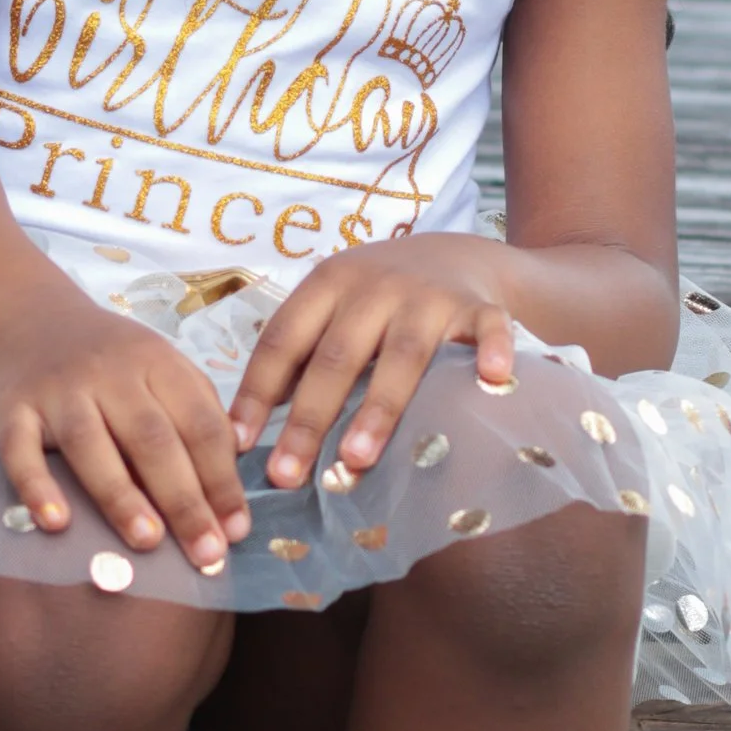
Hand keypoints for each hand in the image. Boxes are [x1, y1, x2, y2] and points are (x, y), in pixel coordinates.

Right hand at [0, 286, 252, 574]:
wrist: (28, 320)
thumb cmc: (110, 359)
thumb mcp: (161, 366)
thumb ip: (197, 411)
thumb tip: (233, 472)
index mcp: (157, 363)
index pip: (199, 424)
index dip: (221, 479)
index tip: (236, 530)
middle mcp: (110, 373)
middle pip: (152, 439)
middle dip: (184, 500)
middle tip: (206, 552)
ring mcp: (58, 391)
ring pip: (91, 444)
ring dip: (121, 496)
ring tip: (149, 541)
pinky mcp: (10, 410)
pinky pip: (21, 451)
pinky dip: (37, 487)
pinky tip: (56, 523)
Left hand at [231, 237, 516, 488]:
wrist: (459, 255)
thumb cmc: (381, 299)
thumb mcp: (334, 310)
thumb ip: (300, 358)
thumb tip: (248, 431)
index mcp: (327, 285)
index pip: (283, 341)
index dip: (258, 392)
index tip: (238, 445)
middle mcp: (374, 286)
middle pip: (337, 357)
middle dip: (309, 419)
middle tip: (288, 474)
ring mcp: (428, 296)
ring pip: (402, 355)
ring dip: (378, 408)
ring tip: (357, 458)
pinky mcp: (478, 306)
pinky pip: (487, 329)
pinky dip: (491, 351)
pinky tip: (492, 380)